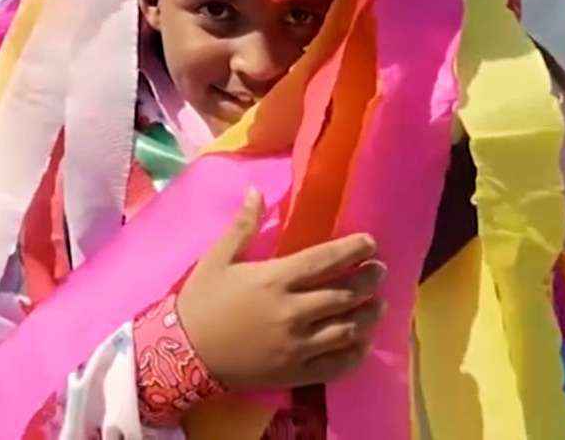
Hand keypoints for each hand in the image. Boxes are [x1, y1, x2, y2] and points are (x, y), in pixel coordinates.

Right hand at [175, 189, 384, 392]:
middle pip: (345, 294)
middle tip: (380, 271)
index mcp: (274, 280)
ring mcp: (296, 346)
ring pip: (347, 329)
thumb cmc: (201, 301)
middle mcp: (292, 312)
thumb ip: (242, 226)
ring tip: (379, 305)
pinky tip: (362, 342)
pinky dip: (355, 353)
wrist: (183, 353)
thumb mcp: (217, 259)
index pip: (326, 261)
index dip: (353, 250)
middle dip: (369, 280)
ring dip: (369, 315)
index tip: (371, 243)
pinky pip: (337, 365)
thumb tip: (256, 191)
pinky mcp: (295, 373)